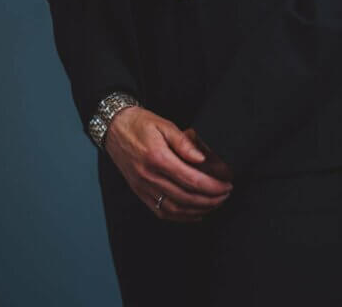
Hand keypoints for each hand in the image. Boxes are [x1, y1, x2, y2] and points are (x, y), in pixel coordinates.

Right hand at [104, 107, 233, 222]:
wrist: (114, 128)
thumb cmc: (139, 124)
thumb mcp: (164, 125)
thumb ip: (184, 143)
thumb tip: (201, 159)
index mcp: (158, 158)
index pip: (191, 180)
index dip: (212, 186)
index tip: (226, 185)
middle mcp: (149, 177)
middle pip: (186, 197)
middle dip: (210, 200)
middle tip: (226, 195)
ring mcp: (143, 188)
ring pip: (175, 209)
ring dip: (198, 210)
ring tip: (215, 204)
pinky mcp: (140, 193)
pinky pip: (161, 212)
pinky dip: (181, 217)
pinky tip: (194, 213)